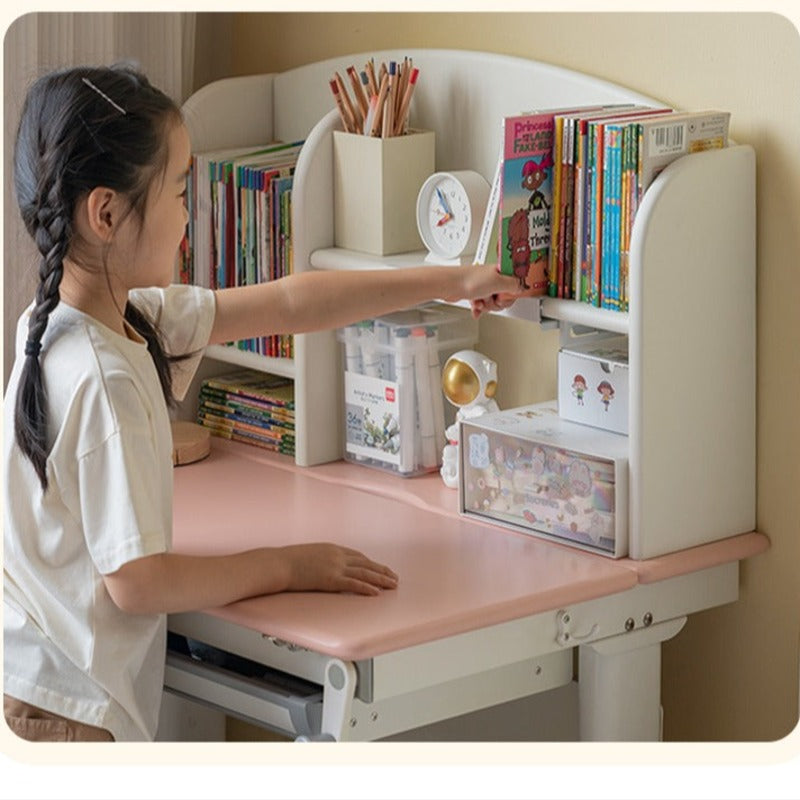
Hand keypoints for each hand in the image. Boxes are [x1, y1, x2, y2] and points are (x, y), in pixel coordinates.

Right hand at [280, 543, 398, 595]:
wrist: (277, 564)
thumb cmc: (286, 561)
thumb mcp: (308, 555)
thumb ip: (321, 559)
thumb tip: (323, 567)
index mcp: (332, 548)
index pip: (358, 556)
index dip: (371, 563)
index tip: (380, 568)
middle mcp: (337, 555)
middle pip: (366, 563)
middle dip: (382, 571)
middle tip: (394, 577)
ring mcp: (335, 566)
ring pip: (365, 573)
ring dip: (381, 579)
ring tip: (392, 585)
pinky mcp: (331, 579)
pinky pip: (353, 584)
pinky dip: (367, 588)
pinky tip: (376, 593)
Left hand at [451, 263, 523, 317]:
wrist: (450, 285)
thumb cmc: (469, 280)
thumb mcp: (498, 282)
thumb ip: (513, 285)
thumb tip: (522, 288)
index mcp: (500, 271)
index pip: (515, 285)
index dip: (510, 294)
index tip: (504, 296)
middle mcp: (492, 278)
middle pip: (504, 296)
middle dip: (497, 302)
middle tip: (492, 298)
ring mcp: (484, 286)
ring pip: (493, 303)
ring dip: (487, 305)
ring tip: (481, 300)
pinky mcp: (475, 294)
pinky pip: (483, 305)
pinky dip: (479, 308)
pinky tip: (476, 307)